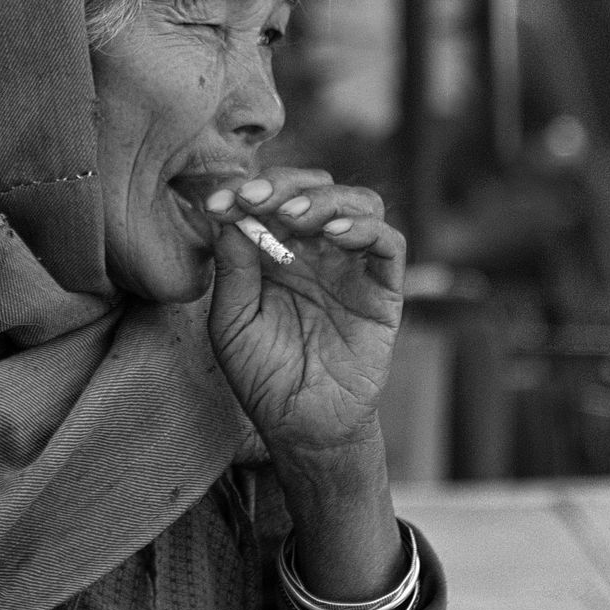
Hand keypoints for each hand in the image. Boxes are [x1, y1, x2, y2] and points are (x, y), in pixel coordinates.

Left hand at [204, 168, 404, 456]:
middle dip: (284, 184)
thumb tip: (228, 216)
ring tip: (294, 216)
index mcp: (274, 250)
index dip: (245, 191)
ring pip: (356, 203)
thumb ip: (232, 269)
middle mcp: (315, 249)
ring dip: (324, 199)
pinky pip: (388, 243)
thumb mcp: (231, 321)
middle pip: (313, 188)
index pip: (268, 199)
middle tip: (256, 199)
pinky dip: (366, 229)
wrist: (302, 426)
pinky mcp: (383, 289)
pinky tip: (334, 236)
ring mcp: (351, 266)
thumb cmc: (262, 374)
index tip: (220, 203)